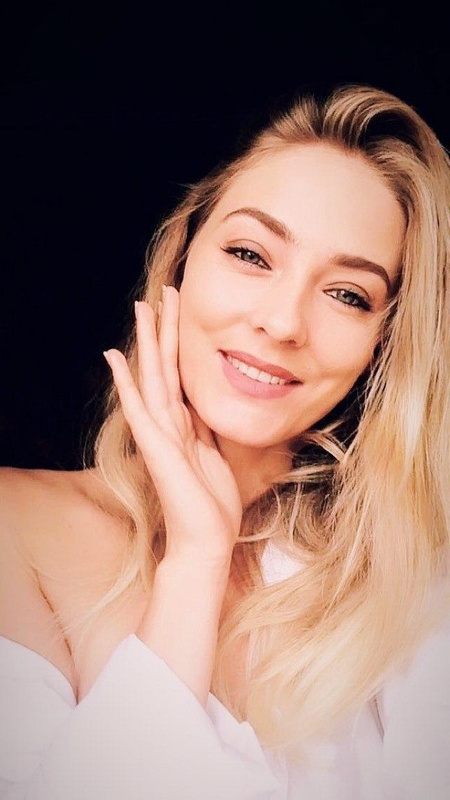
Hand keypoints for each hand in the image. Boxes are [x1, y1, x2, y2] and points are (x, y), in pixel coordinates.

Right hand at [103, 286, 242, 566]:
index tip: (179, 311)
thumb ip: (206, 430)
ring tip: (141, 308)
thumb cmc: (212, 505)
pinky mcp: (157, 448)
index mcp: (184, 425)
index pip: (180, 374)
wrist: (205, 543)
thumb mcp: (217, 456)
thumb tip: (206, 406)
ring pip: (153, 377)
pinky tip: (115, 358)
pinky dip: (127, 383)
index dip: (180, 342)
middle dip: (165, 328)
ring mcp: (160, 435)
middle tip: (162, 291)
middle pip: (165, 366)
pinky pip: (139, 409)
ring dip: (148, 342)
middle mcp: (169, 424)